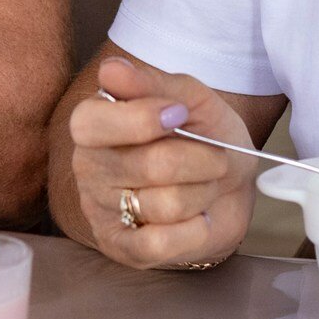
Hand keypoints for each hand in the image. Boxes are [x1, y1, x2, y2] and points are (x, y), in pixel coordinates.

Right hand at [67, 56, 255, 268]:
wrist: (229, 186)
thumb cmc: (204, 136)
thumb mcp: (190, 98)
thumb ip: (153, 84)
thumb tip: (111, 70)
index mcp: (95, 123)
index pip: (91, 123)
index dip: (141, 119)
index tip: (179, 114)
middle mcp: (88, 167)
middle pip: (148, 165)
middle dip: (201, 159)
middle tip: (213, 157)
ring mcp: (101, 211)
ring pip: (165, 205)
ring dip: (203, 193)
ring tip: (204, 186)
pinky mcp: (122, 248)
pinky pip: (160, 244)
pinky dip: (196, 230)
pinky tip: (200, 218)